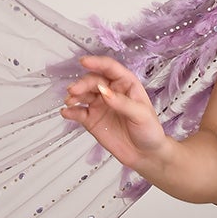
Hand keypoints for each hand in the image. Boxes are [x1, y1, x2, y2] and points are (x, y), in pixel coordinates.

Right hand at [59, 53, 168, 175]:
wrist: (145, 155)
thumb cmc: (149, 131)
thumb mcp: (141, 115)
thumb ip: (122, 102)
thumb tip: (104, 91)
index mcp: (126, 84)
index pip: (110, 68)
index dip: (97, 63)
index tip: (84, 62)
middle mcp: (111, 92)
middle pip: (93, 80)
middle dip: (82, 84)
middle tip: (74, 91)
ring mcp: (100, 105)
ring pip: (83, 94)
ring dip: (74, 95)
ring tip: (69, 101)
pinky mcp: (92, 119)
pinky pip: (78, 112)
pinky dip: (70, 111)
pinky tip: (66, 112)